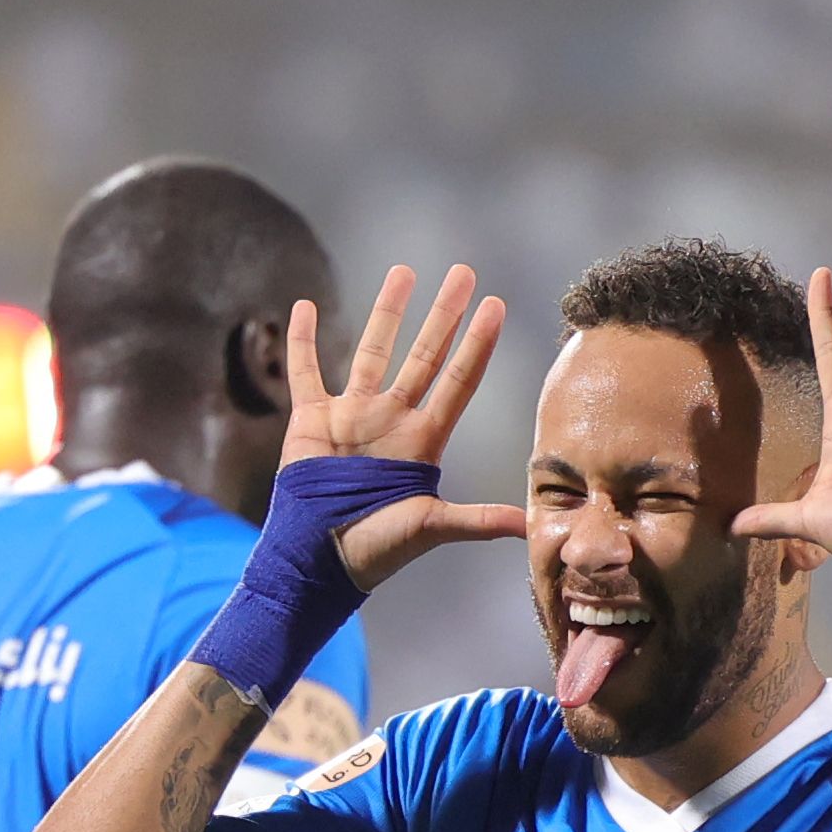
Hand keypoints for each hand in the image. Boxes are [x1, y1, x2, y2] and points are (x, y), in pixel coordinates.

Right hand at [285, 265, 523, 588]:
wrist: (317, 560)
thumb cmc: (374, 549)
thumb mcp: (429, 527)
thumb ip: (476, 521)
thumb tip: (528, 527)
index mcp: (422, 440)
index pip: (458, 381)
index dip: (478, 344)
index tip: (496, 306)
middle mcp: (391, 420)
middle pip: (424, 354)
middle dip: (444, 313)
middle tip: (463, 272)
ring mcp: (352, 416)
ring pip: (371, 351)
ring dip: (386, 312)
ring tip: (403, 272)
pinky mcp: (312, 421)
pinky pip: (305, 372)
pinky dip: (302, 341)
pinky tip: (305, 307)